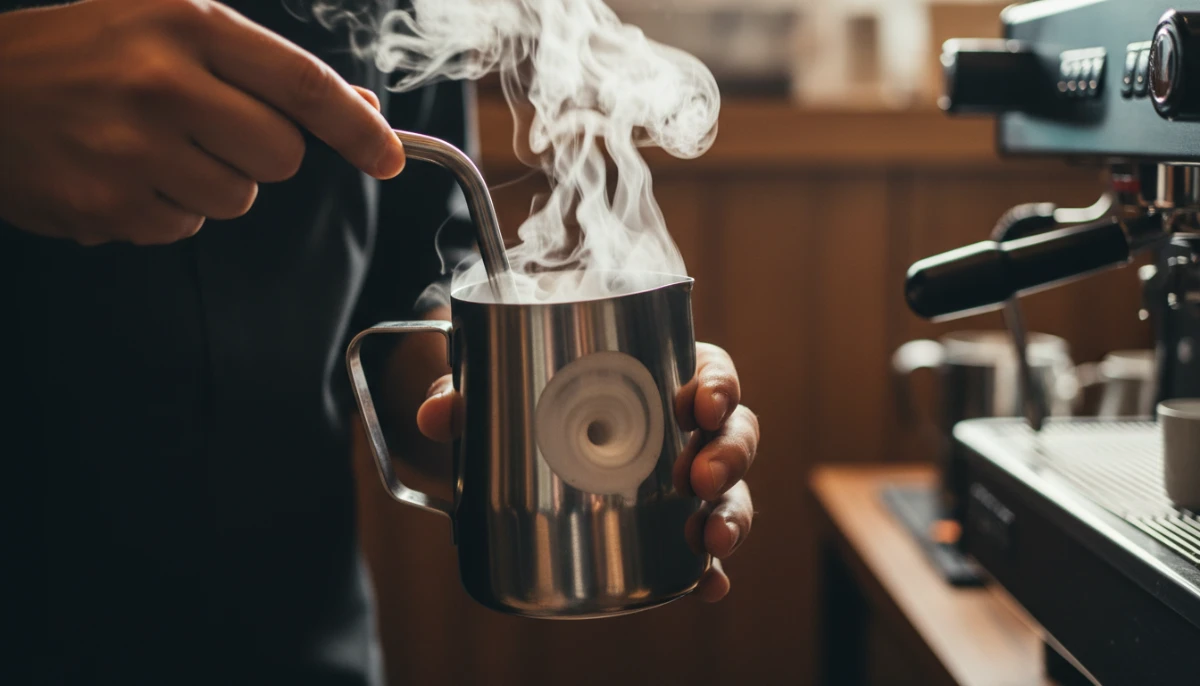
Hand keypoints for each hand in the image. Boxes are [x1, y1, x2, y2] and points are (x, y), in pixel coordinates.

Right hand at [0, 0, 405, 245]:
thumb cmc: (82, 53)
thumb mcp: (169, 26)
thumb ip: (265, 67)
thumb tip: (360, 107)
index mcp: (185, 24)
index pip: (303, 83)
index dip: (357, 128)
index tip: (388, 156)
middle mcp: (161, 83)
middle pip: (280, 156)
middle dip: (261, 152)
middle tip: (206, 126)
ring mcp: (130, 150)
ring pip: (236, 199)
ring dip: (210, 182)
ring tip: (149, 145)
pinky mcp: (105, 205)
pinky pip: (181, 227)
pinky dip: (162, 208)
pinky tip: (119, 171)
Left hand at [417, 342, 757, 602]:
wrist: (513, 454)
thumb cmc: (526, 402)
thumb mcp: (496, 392)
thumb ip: (466, 394)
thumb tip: (436, 414)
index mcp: (659, 375)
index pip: (709, 371)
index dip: (718, 385)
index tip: (699, 403)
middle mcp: (683, 429)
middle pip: (734, 432)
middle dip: (729, 454)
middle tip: (700, 475)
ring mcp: (683, 483)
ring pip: (731, 493)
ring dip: (731, 514)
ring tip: (709, 538)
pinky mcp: (671, 530)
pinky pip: (704, 551)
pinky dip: (711, 571)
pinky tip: (708, 586)